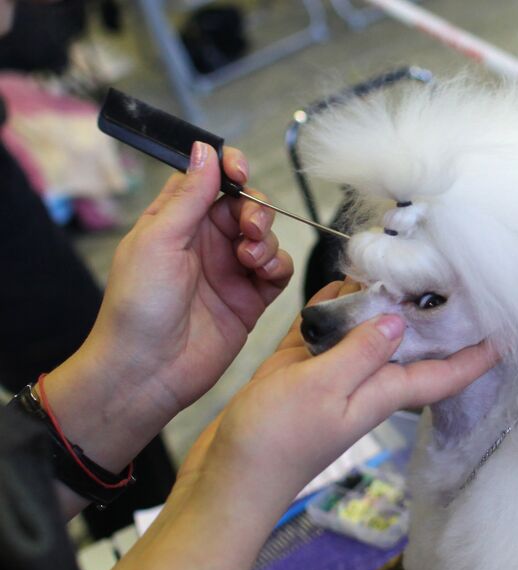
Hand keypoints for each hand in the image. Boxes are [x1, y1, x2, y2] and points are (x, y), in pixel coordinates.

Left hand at [90, 142, 292, 414]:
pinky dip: (277, 266)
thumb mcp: (158, 240)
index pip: (209, 180)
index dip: (229, 169)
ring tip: (249, 260)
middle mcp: (204, 242)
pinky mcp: (251, 299)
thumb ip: (189, 196)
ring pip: (267, 236)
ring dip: (266, 240)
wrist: (149, 368)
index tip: (240, 171)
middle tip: (249, 228)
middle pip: (246, 206)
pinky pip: (278, 270)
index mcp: (175, 221)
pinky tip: (261, 274)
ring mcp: (230, 271)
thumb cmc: (138, 306)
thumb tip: (206, 150)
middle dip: (256, 210)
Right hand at [181, 281, 498, 523]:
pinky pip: (328, 327)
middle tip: (453, 270)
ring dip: (380, 300)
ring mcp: (334, 374)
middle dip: (432, 313)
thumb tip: (398, 319)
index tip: (511, 331)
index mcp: (382, 393)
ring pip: (369, 329)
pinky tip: (343, 278)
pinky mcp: (302, 367)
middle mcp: (366, 383)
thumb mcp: (322, 389)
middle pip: (411, 344)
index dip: (479, 354)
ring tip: (401, 259)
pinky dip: (334, 303)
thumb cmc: (274, 443)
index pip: (445, 372)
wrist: (227, 478)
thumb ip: (360, 352)